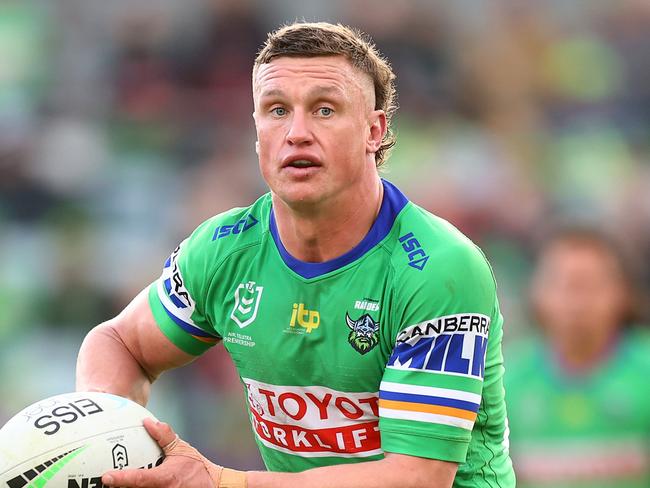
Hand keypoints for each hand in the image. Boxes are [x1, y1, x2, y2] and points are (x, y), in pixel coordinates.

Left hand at [102, 418, 220, 487]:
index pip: (139, 479)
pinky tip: (126, 485)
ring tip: (113, 484)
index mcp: (165, 478)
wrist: (213, 486)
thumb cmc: (196, 468)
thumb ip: (164, 436)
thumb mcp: (181, 449)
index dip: (121, 478)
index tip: (107, 476)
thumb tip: (148, 422)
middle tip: (104, 481)